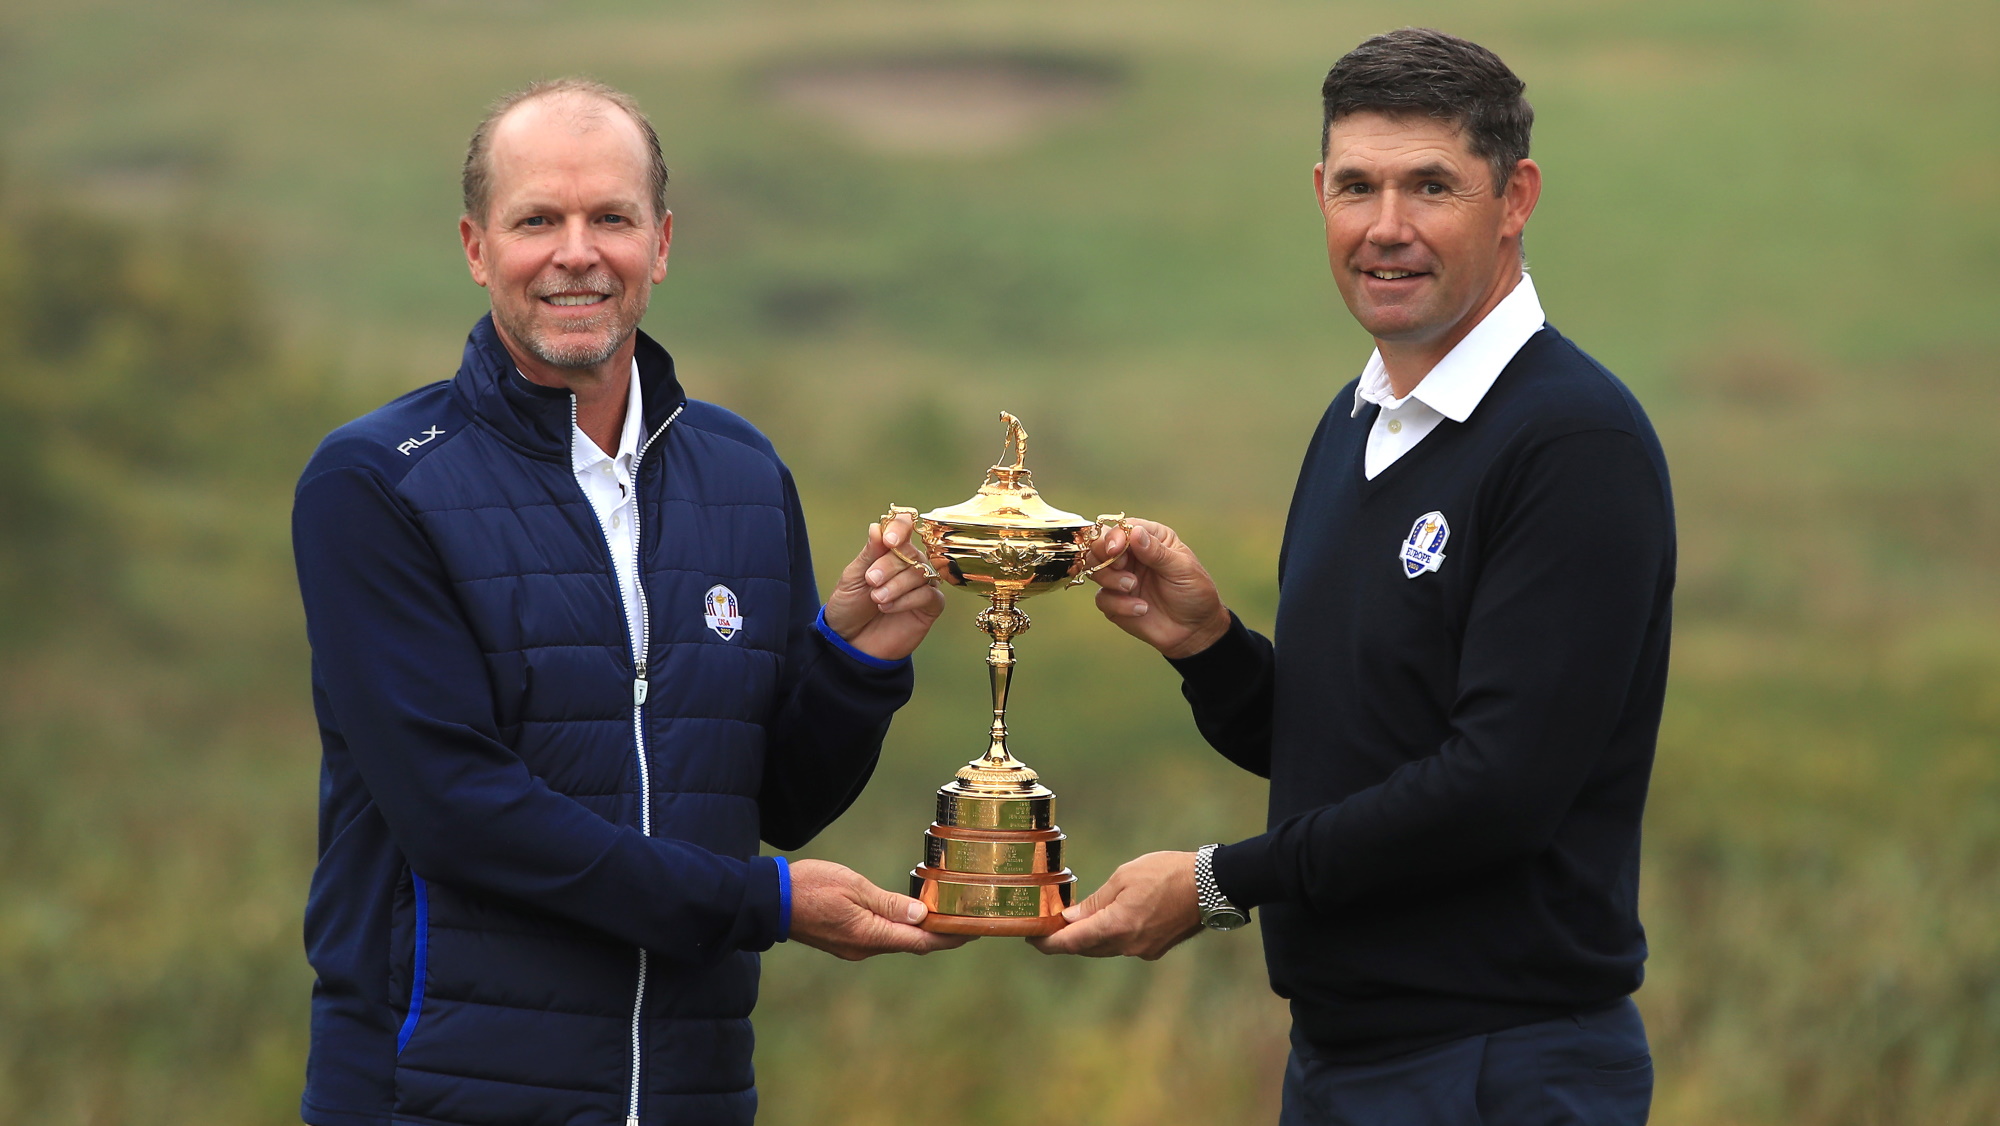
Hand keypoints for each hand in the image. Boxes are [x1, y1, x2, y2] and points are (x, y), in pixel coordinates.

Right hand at [787, 859, 972, 959]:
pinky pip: (882, 937)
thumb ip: (889, 903)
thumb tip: (923, 915)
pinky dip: (901, 929)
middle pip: (913, 944)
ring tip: (946, 915)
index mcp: (870, 935)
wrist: (770, 901)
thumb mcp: (854, 887)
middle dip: (941, 934)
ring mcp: (854, 948)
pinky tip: (911, 916)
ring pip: (897, 940)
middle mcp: (865, 948)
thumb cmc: (810, 887)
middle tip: (967, 920)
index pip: (921, 941)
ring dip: (921, 931)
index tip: (974, 931)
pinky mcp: (846, 942)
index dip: (949, 937)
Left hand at [822, 513, 946, 661]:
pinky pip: (930, 595)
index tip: (889, 540)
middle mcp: (910, 564)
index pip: (904, 527)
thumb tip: (877, 526)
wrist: (849, 642)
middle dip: (890, 566)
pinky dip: (908, 599)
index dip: (900, 528)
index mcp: (891, 551)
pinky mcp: (929, 608)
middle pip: (912, 553)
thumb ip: (869, 553)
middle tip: (871, 580)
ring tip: (876, 599)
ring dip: (897, 585)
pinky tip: (889, 607)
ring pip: (922, 573)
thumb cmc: (850, 607)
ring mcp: (921, 585)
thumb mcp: (853, 577)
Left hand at [1028, 851, 1202, 959]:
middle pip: (1085, 948)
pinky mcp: (1155, 948)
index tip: (1031, 939)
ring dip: (1087, 938)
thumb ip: (1095, 902)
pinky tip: (1105, 921)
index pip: (1071, 943)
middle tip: (1047, 926)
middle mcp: (1128, 945)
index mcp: (1117, 926)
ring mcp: (1143, 950)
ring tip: (1072, 923)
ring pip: (1104, 948)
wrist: (1211, 885)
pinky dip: (1108, 936)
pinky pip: (1122, 945)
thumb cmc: (1167, 873)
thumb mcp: (1124, 877)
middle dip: (1065, 940)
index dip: (1047, 943)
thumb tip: (1070, 919)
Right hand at [1084, 519, 1231, 658]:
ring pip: (1095, 569)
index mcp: (1150, 539)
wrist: (1194, 630)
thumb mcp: (1182, 569)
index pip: (1123, 528)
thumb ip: (1157, 552)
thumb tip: (1134, 532)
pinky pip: (1102, 598)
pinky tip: (1141, 609)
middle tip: (1121, 567)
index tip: (1116, 549)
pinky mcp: (1115, 601)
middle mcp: (1132, 556)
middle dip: (1103, 554)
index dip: (1114, 536)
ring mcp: (1121, 578)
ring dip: (1110, 578)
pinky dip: (1118, 604)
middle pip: (1100, 544)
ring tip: (1132, 587)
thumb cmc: (1194, 593)